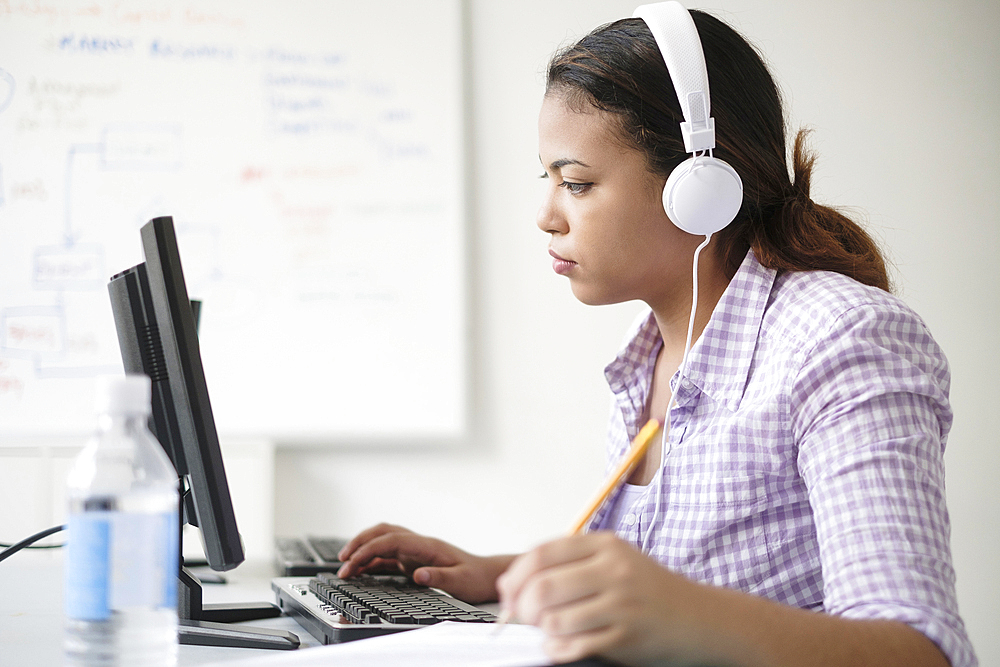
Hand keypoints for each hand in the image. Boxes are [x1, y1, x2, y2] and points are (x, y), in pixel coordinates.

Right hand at [336, 523, 514, 603]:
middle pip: (383, 533)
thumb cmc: (476, 578)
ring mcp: (416, 551)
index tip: (352, 563)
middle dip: (360, 542)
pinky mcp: (414, 560)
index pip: (391, 541)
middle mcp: (419, 544)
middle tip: (341, 560)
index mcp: (428, 545)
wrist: (488, 575)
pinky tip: (362, 570)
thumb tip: (417, 574)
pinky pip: (388, 556)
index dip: (369, 549)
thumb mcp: (461, 581)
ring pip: (383, 541)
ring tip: (345, 565)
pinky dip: (372, 560)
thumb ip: (439, 578)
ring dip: (364, 548)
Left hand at [496, 532, 715, 665]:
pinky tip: (561, 645)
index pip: (543, 553)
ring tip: (547, 630)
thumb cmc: (649, 590)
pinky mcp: (625, 637)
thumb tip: (511, 581)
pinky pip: (574, 646)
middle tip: (519, 616)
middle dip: (521, 606)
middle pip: (543, 586)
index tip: (507, 592)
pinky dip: (557, 648)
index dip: (516, 575)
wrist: (699, 619)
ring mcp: (621, 605)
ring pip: (555, 619)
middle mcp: (614, 570)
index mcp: (606, 545)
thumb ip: (568, 564)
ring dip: (540, 630)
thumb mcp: (614, 560)